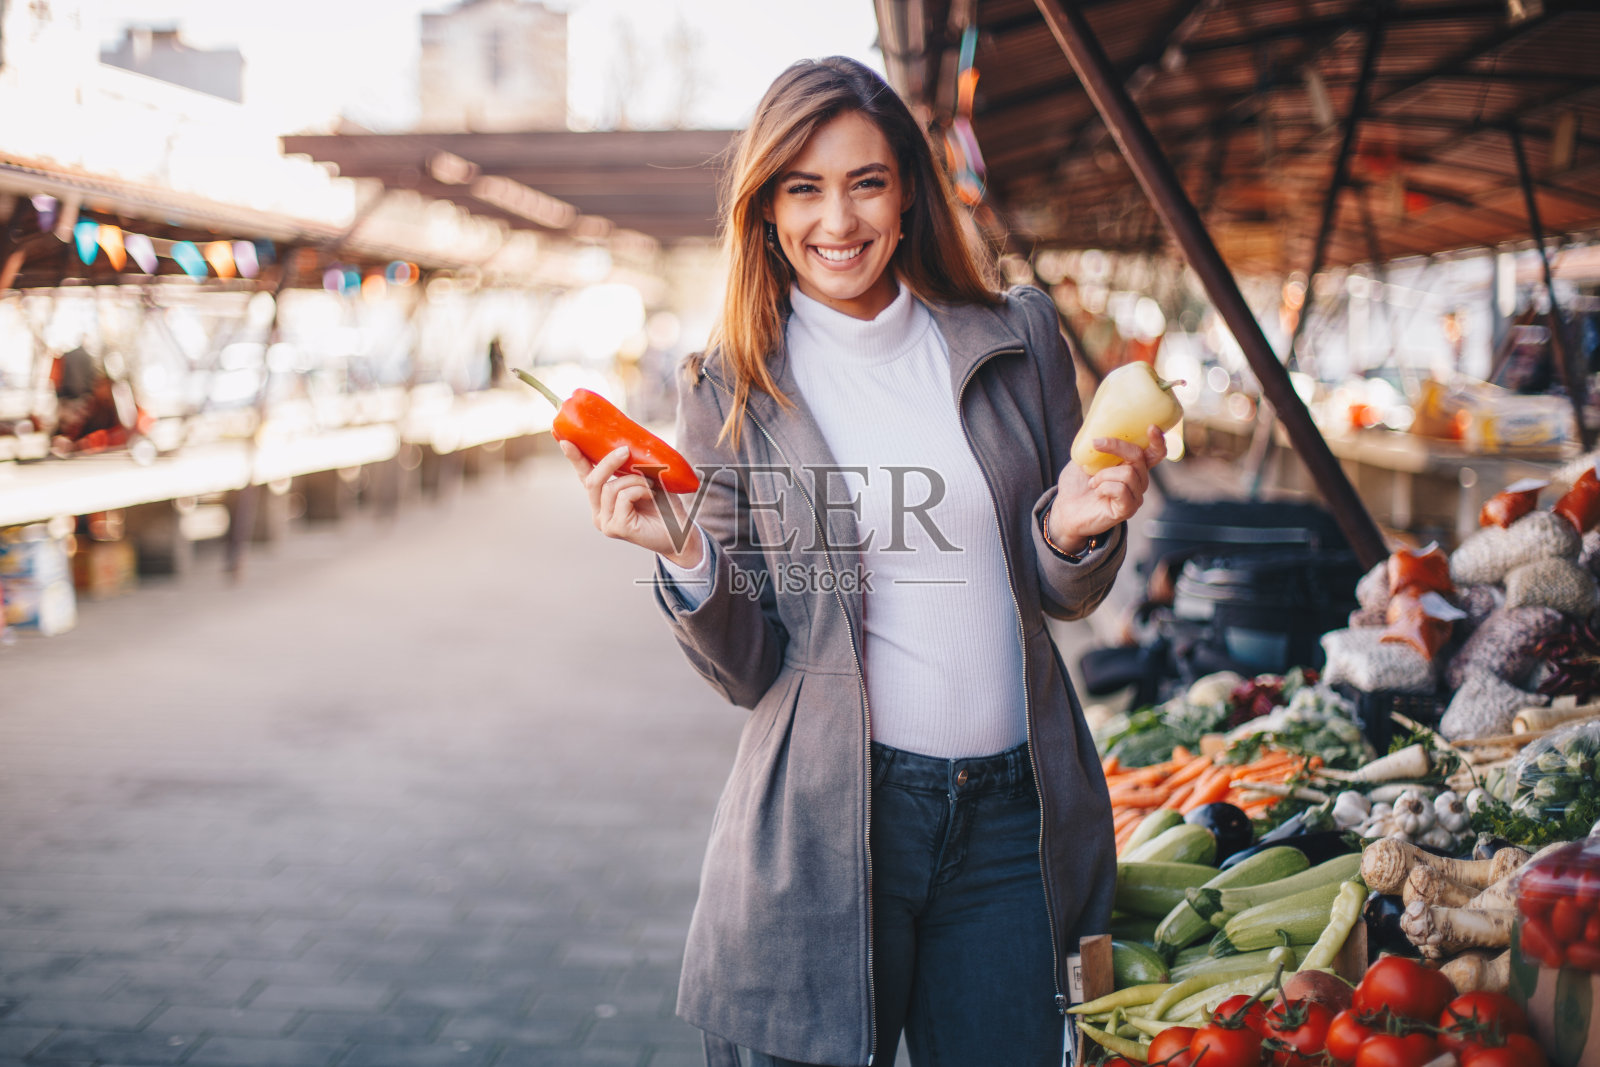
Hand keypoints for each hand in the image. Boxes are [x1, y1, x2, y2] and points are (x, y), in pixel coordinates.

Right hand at [560, 440, 703, 566]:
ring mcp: (606, 522)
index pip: (585, 476)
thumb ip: (631, 467)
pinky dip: (639, 490)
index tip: (564, 440)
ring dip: (634, 480)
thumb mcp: (646, 479)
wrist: (681, 532)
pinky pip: (623, 497)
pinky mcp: (616, 528)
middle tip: (625, 451)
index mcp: (602, 500)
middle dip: (608, 462)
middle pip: (592, 480)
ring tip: (651, 486)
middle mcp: (599, 513)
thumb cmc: (664, 506)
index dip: (575, 458)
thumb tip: (624, 444)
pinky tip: (651, 496)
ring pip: (610, 488)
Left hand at [1048, 425, 1167, 551]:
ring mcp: (1135, 496)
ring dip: (1104, 474)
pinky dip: (1104, 487)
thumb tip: (1098, 430)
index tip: (1151, 427)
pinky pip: (1121, 490)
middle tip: (1096, 444)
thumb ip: (1096, 446)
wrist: (1065, 511)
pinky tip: (1097, 491)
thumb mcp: (1085, 459)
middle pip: (1139, 457)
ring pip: (1128, 474)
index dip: (1157, 441)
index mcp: (1132, 467)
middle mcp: (1139, 481)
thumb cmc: (1077, 485)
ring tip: (1092, 482)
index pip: (1155, 453)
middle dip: (1116, 446)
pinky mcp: (1127, 509)